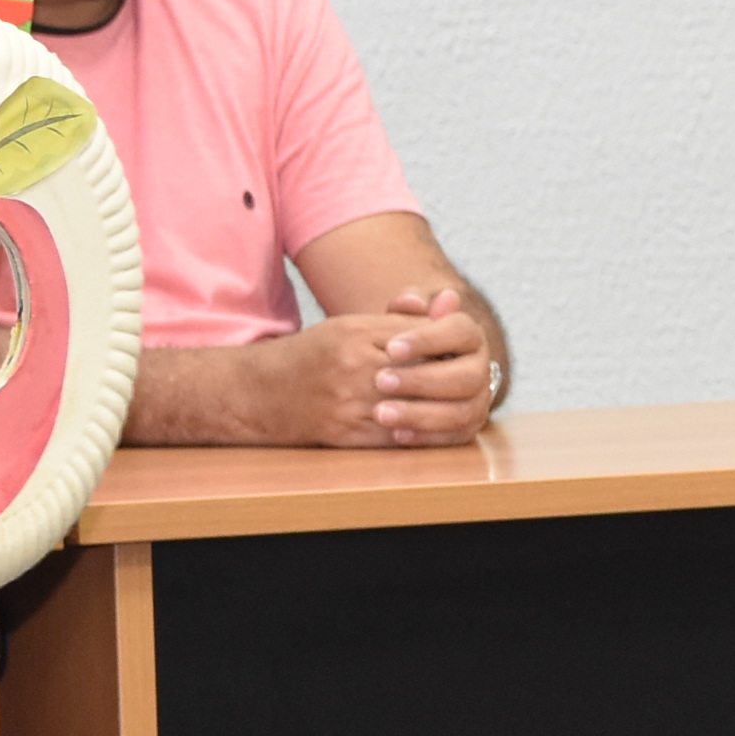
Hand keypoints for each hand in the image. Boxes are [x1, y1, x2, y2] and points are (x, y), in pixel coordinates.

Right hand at [261, 293, 493, 447]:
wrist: (264, 393)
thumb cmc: (317, 355)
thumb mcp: (354, 325)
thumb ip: (406, 317)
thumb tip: (453, 300)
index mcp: (356, 332)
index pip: (418, 337)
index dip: (444, 347)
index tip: (460, 353)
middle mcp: (352, 365)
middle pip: (420, 371)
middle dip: (446, 378)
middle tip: (469, 381)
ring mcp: (350, 401)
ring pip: (413, 406)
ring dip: (438, 407)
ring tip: (456, 403)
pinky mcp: (348, 432)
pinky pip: (397, 435)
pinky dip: (419, 432)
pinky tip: (431, 426)